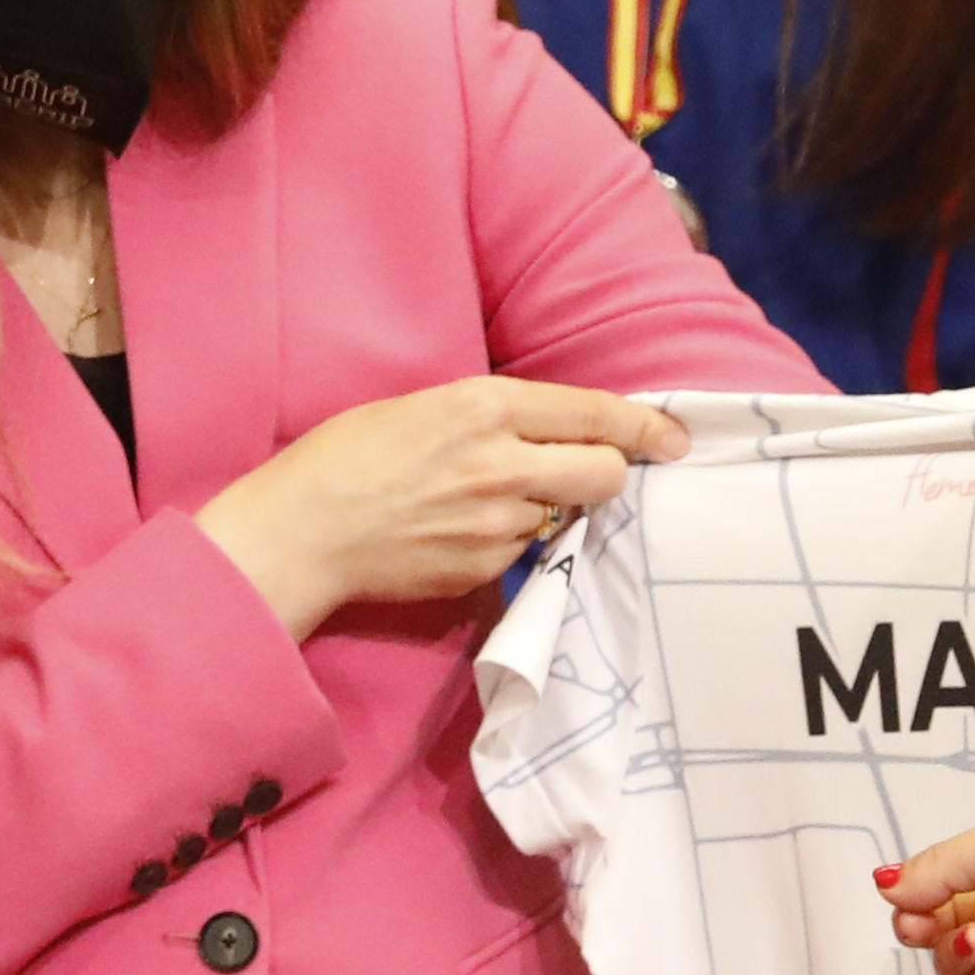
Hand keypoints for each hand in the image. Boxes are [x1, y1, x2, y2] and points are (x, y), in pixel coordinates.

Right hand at [199, 377, 684, 631]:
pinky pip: (523, 550)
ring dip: (550, 507)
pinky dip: (511, 539)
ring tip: (491, 500)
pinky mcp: (483, 568)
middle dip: (610, 472)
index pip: (595, 414)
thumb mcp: (424, 405)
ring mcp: (497, 523)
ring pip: (565, 515)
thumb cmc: (347, 455)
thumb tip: (547, 427)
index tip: (672, 438)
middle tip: (591, 472)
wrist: (302, 530)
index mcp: (487, 406)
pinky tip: (464, 529)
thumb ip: (492, 414)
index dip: (644, 427)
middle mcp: (503, 463)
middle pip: (606, 473)